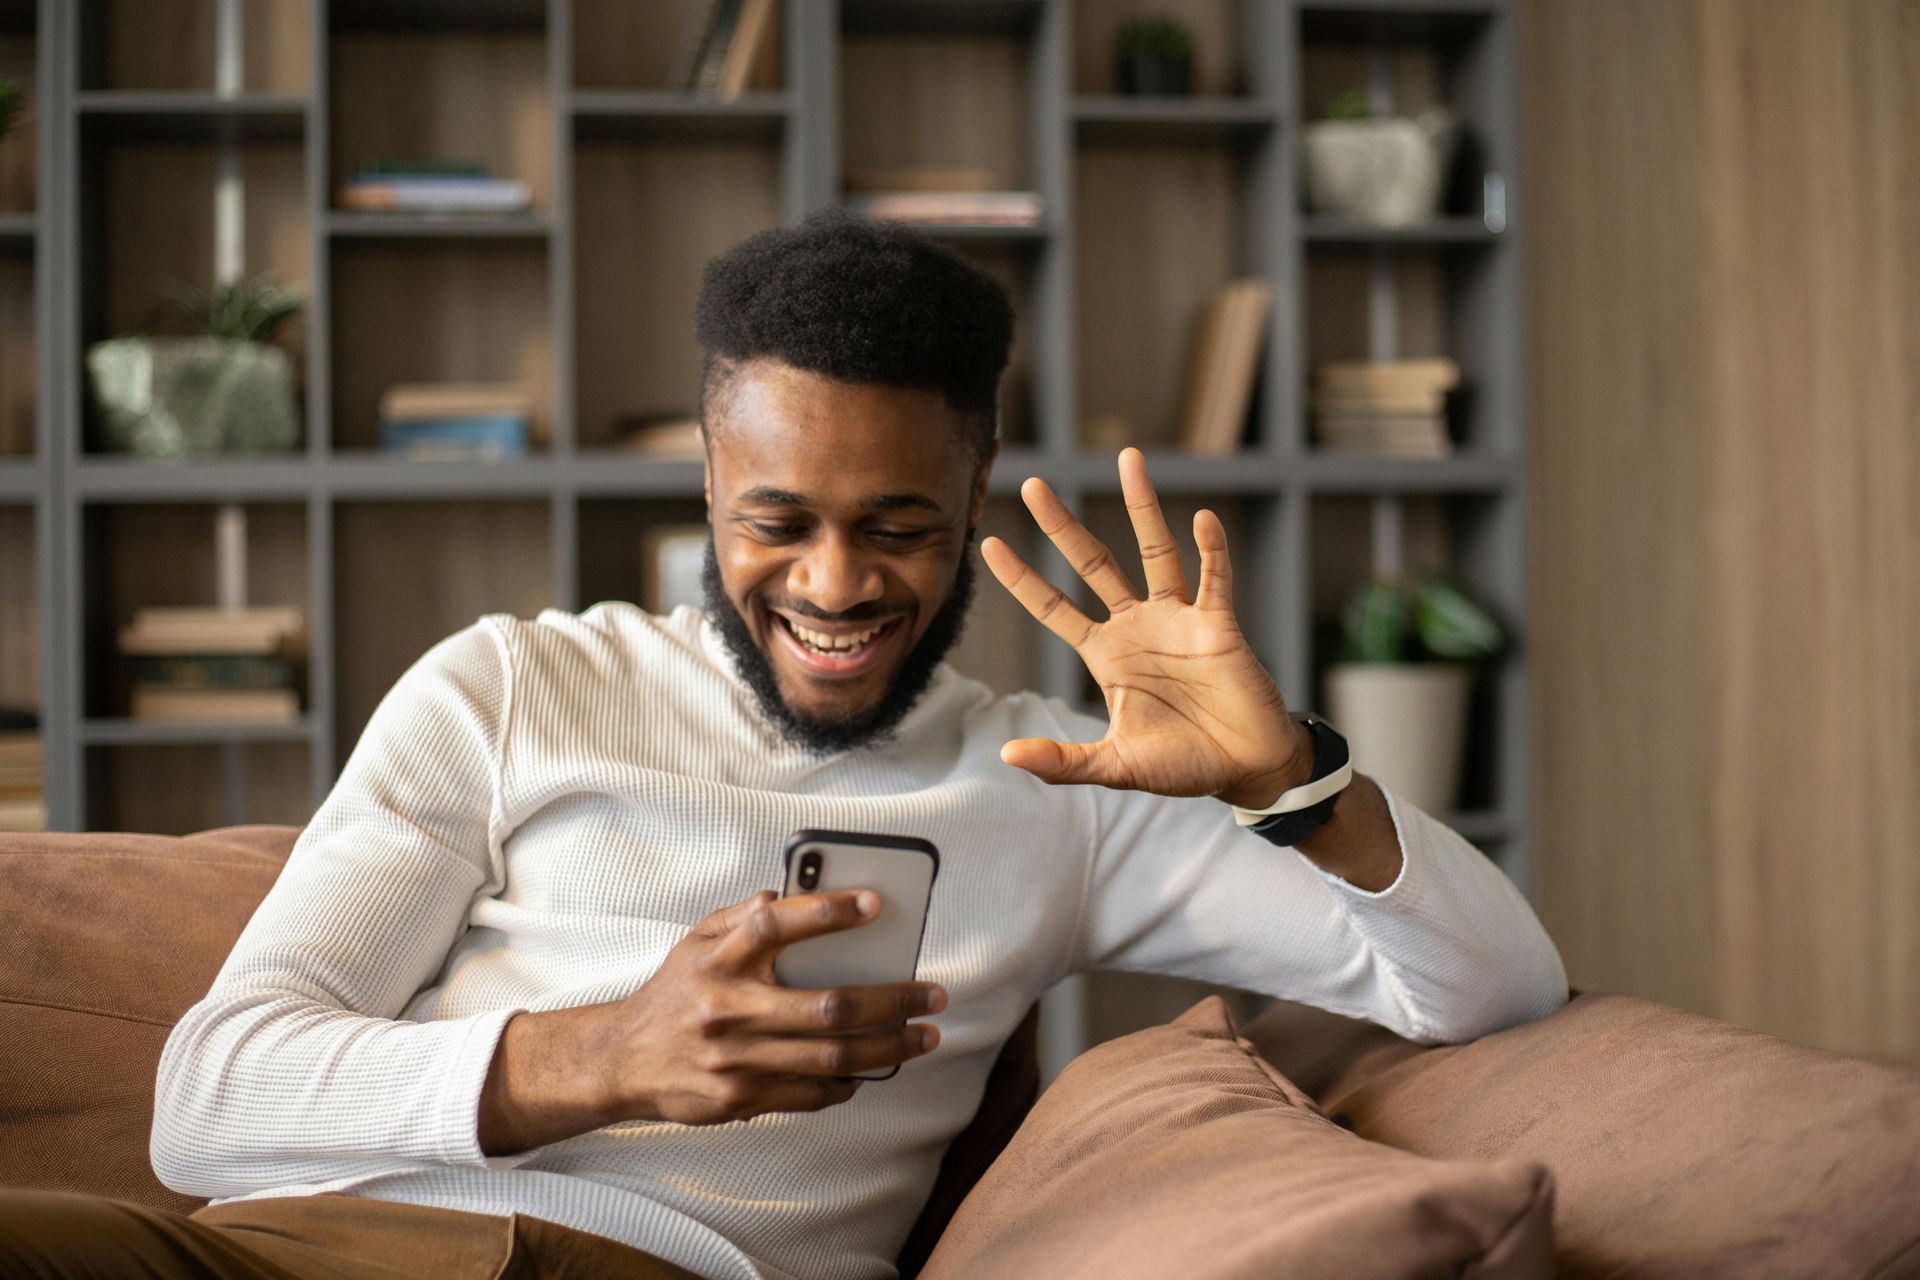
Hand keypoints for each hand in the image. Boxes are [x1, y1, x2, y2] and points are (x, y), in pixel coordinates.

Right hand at [602, 889, 947, 1125]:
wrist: (623, 1061)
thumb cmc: (674, 993)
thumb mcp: (696, 942)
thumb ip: (742, 915)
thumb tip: (788, 891)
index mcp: (719, 960)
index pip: (776, 924)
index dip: (827, 910)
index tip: (875, 903)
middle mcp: (728, 1009)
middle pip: (828, 1006)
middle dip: (893, 1001)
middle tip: (934, 994)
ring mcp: (736, 1059)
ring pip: (831, 1058)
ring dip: (888, 1048)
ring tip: (923, 1035)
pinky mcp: (740, 1098)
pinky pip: (810, 1094)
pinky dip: (848, 1083)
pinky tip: (873, 1069)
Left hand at [981, 448, 1307, 807]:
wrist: (1245, 769)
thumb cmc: (1184, 765)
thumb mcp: (1116, 765)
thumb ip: (1065, 761)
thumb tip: (1008, 755)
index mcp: (1106, 655)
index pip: (1054, 607)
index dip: (1022, 579)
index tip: (989, 544)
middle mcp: (1137, 627)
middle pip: (1093, 563)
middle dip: (1062, 526)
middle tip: (1035, 484)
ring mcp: (1178, 620)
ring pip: (1155, 552)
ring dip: (1142, 507)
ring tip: (1128, 460)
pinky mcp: (1219, 625)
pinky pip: (1214, 578)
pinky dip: (1212, 549)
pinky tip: (1202, 518)